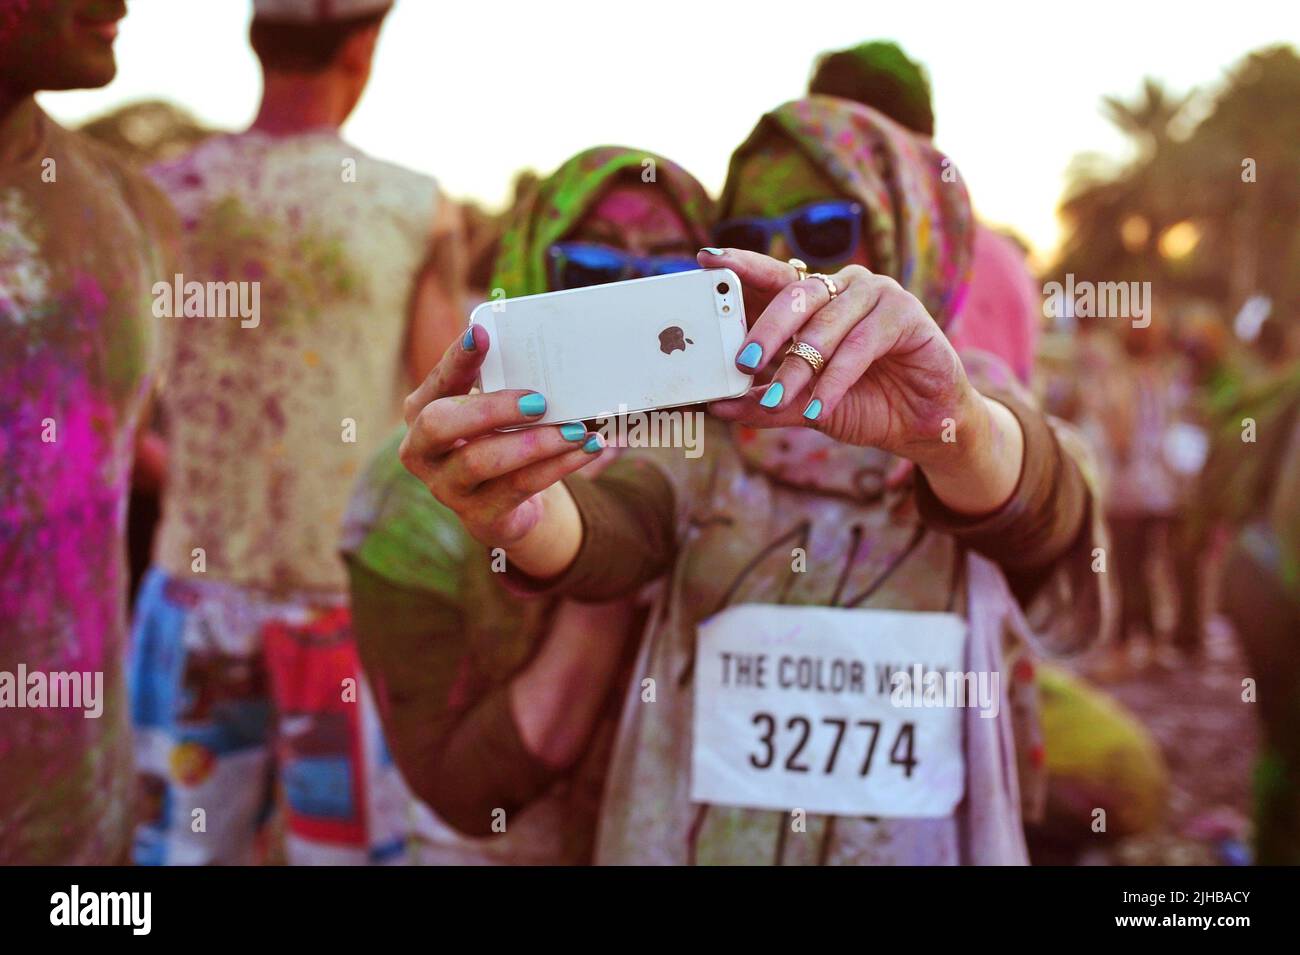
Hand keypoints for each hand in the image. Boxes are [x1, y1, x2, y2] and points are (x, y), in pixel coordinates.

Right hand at [399, 325, 601, 566]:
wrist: (505, 505)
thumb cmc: (496, 440)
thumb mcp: (493, 411)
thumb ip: (505, 386)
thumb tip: (553, 360)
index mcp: (423, 411)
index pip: (438, 380)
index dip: (457, 359)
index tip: (481, 333)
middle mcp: (422, 451)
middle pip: (441, 424)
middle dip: (491, 408)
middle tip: (539, 401)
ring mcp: (446, 487)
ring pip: (483, 460)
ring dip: (535, 443)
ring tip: (575, 430)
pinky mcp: (479, 516)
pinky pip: (519, 487)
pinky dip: (558, 466)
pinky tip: (586, 449)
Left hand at [701, 248, 1022, 514]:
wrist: (920, 424)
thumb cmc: (861, 403)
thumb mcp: (803, 406)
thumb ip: (764, 403)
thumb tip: (715, 407)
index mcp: (814, 300)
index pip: (772, 278)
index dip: (741, 266)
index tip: (706, 258)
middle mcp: (842, 288)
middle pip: (794, 296)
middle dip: (765, 330)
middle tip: (741, 361)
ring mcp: (876, 295)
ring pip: (826, 326)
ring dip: (799, 368)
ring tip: (780, 399)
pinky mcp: (905, 315)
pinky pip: (861, 346)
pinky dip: (835, 381)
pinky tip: (818, 408)